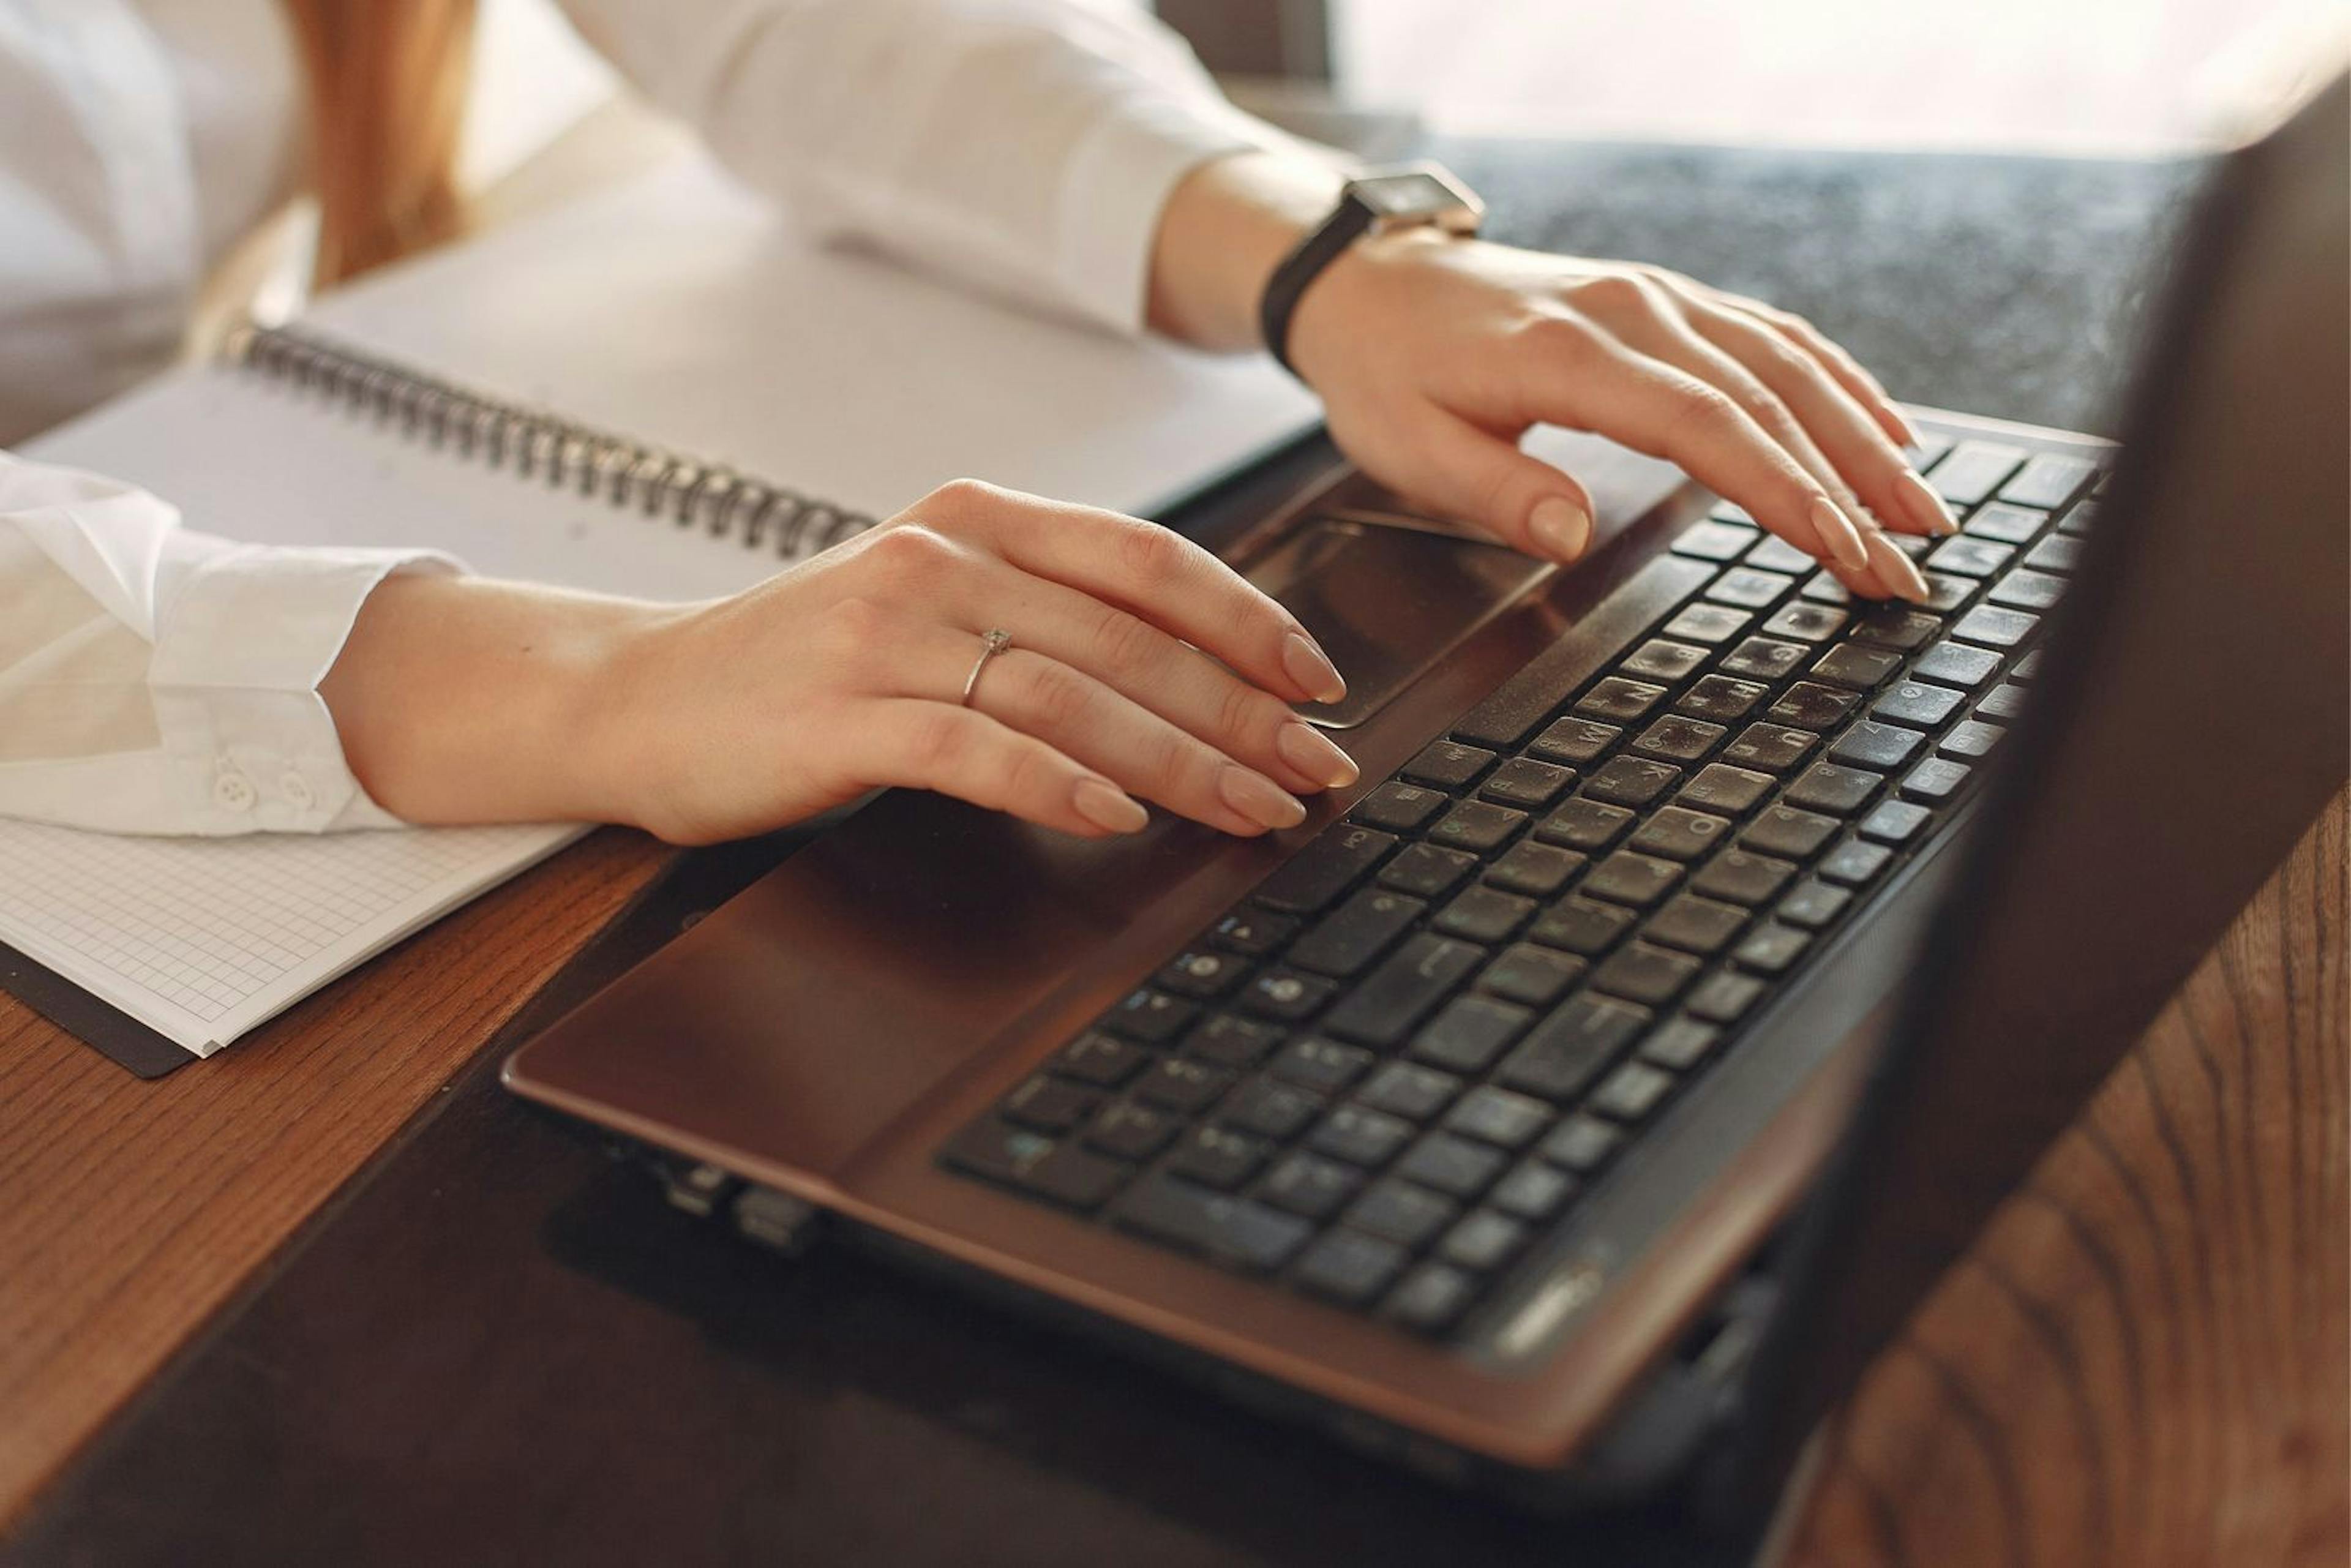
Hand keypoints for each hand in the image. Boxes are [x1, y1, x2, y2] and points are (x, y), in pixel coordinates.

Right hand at [584, 480, 1357, 844]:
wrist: (634, 697)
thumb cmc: (801, 665)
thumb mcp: (927, 603)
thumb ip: (1039, 613)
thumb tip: (1193, 674)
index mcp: (974, 519)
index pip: (1145, 558)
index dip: (1248, 619)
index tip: (1320, 683)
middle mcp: (938, 558)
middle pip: (1128, 635)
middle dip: (1242, 710)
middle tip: (1318, 769)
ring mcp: (886, 632)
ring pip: (1071, 691)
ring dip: (1180, 758)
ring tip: (1254, 809)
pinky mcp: (842, 713)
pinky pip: (974, 748)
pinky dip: (1056, 783)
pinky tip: (1117, 818)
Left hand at [1287, 229, 1951, 600]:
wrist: (1373, 283)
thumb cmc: (1388, 371)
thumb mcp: (1408, 447)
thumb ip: (1493, 490)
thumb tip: (1570, 533)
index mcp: (1573, 355)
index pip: (1709, 427)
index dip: (1785, 493)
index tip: (1844, 552)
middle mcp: (1635, 313)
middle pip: (1770, 400)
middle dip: (1851, 487)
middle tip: (1908, 565)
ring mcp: (1659, 298)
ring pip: (1789, 364)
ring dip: (1864, 438)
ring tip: (1922, 512)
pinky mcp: (1667, 300)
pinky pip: (1772, 336)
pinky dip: (1838, 382)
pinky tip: (1884, 430)